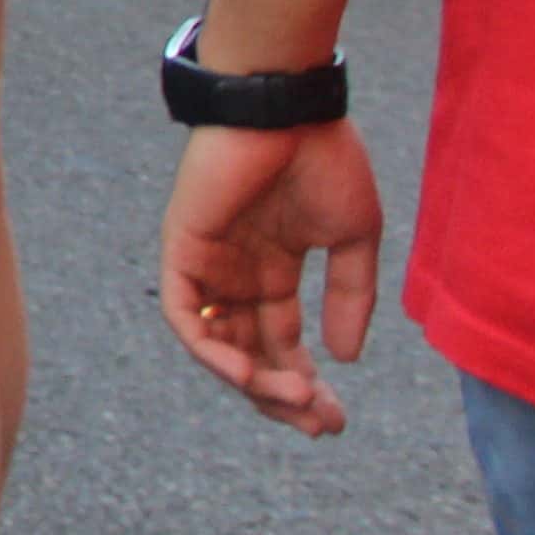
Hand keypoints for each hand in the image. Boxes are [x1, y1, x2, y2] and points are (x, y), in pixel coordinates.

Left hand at [161, 118, 388, 435]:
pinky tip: (247, 373)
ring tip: (295, 401)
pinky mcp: (182, 249)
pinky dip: (212, 349)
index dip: (306, 385)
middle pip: (251, 354)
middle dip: (283, 396)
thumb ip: (350, 296)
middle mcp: (237, 274)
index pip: (282, 343)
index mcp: (273, 270)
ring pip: (218, 345)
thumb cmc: (323, 158)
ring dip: (253, 381)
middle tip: (321, 425)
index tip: (336, 418)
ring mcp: (208, 263)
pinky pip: (186, 315)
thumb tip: (346, 358)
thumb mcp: (352, 239)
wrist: (289, 109)